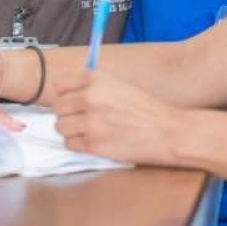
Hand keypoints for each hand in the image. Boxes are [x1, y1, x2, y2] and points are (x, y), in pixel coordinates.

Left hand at [53, 71, 185, 165]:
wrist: (168, 131)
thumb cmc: (147, 108)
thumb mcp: (119, 86)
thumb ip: (93, 86)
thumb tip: (68, 92)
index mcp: (96, 79)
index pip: (59, 85)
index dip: (64, 95)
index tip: (70, 101)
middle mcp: (90, 98)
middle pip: (58, 107)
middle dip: (66, 113)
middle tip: (80, 118)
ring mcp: (91, 123)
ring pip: (61, 127)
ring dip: (71, 130)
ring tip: (88, 130)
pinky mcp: (94, 145)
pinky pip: (71, 144)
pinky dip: (79, 144)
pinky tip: (94, 141)